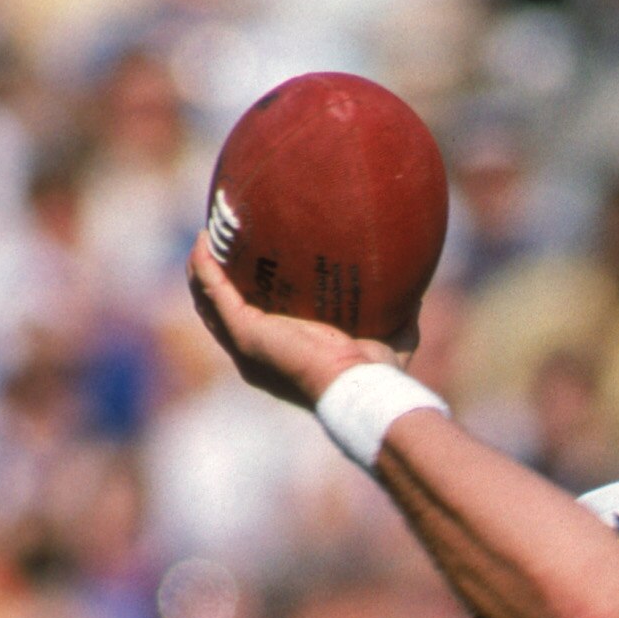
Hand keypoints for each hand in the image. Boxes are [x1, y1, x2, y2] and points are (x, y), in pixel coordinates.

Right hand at [186, 235, 415, 409]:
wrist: (361, 386)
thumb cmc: (377, 373)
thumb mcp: (390, 337)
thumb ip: (398, 314)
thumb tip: (415, 290)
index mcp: (280, 355)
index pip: (252, 322)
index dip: (245, 294)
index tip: (250, 262)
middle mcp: (255, 353)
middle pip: (220, 310)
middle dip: (217, 275)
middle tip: (222, 239)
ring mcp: (244, 344)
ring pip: (208, 300)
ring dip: (202, 266)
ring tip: (207, 231)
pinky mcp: (243, 331)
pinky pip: (213, 290)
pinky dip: (204, 264)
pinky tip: (203, 238)